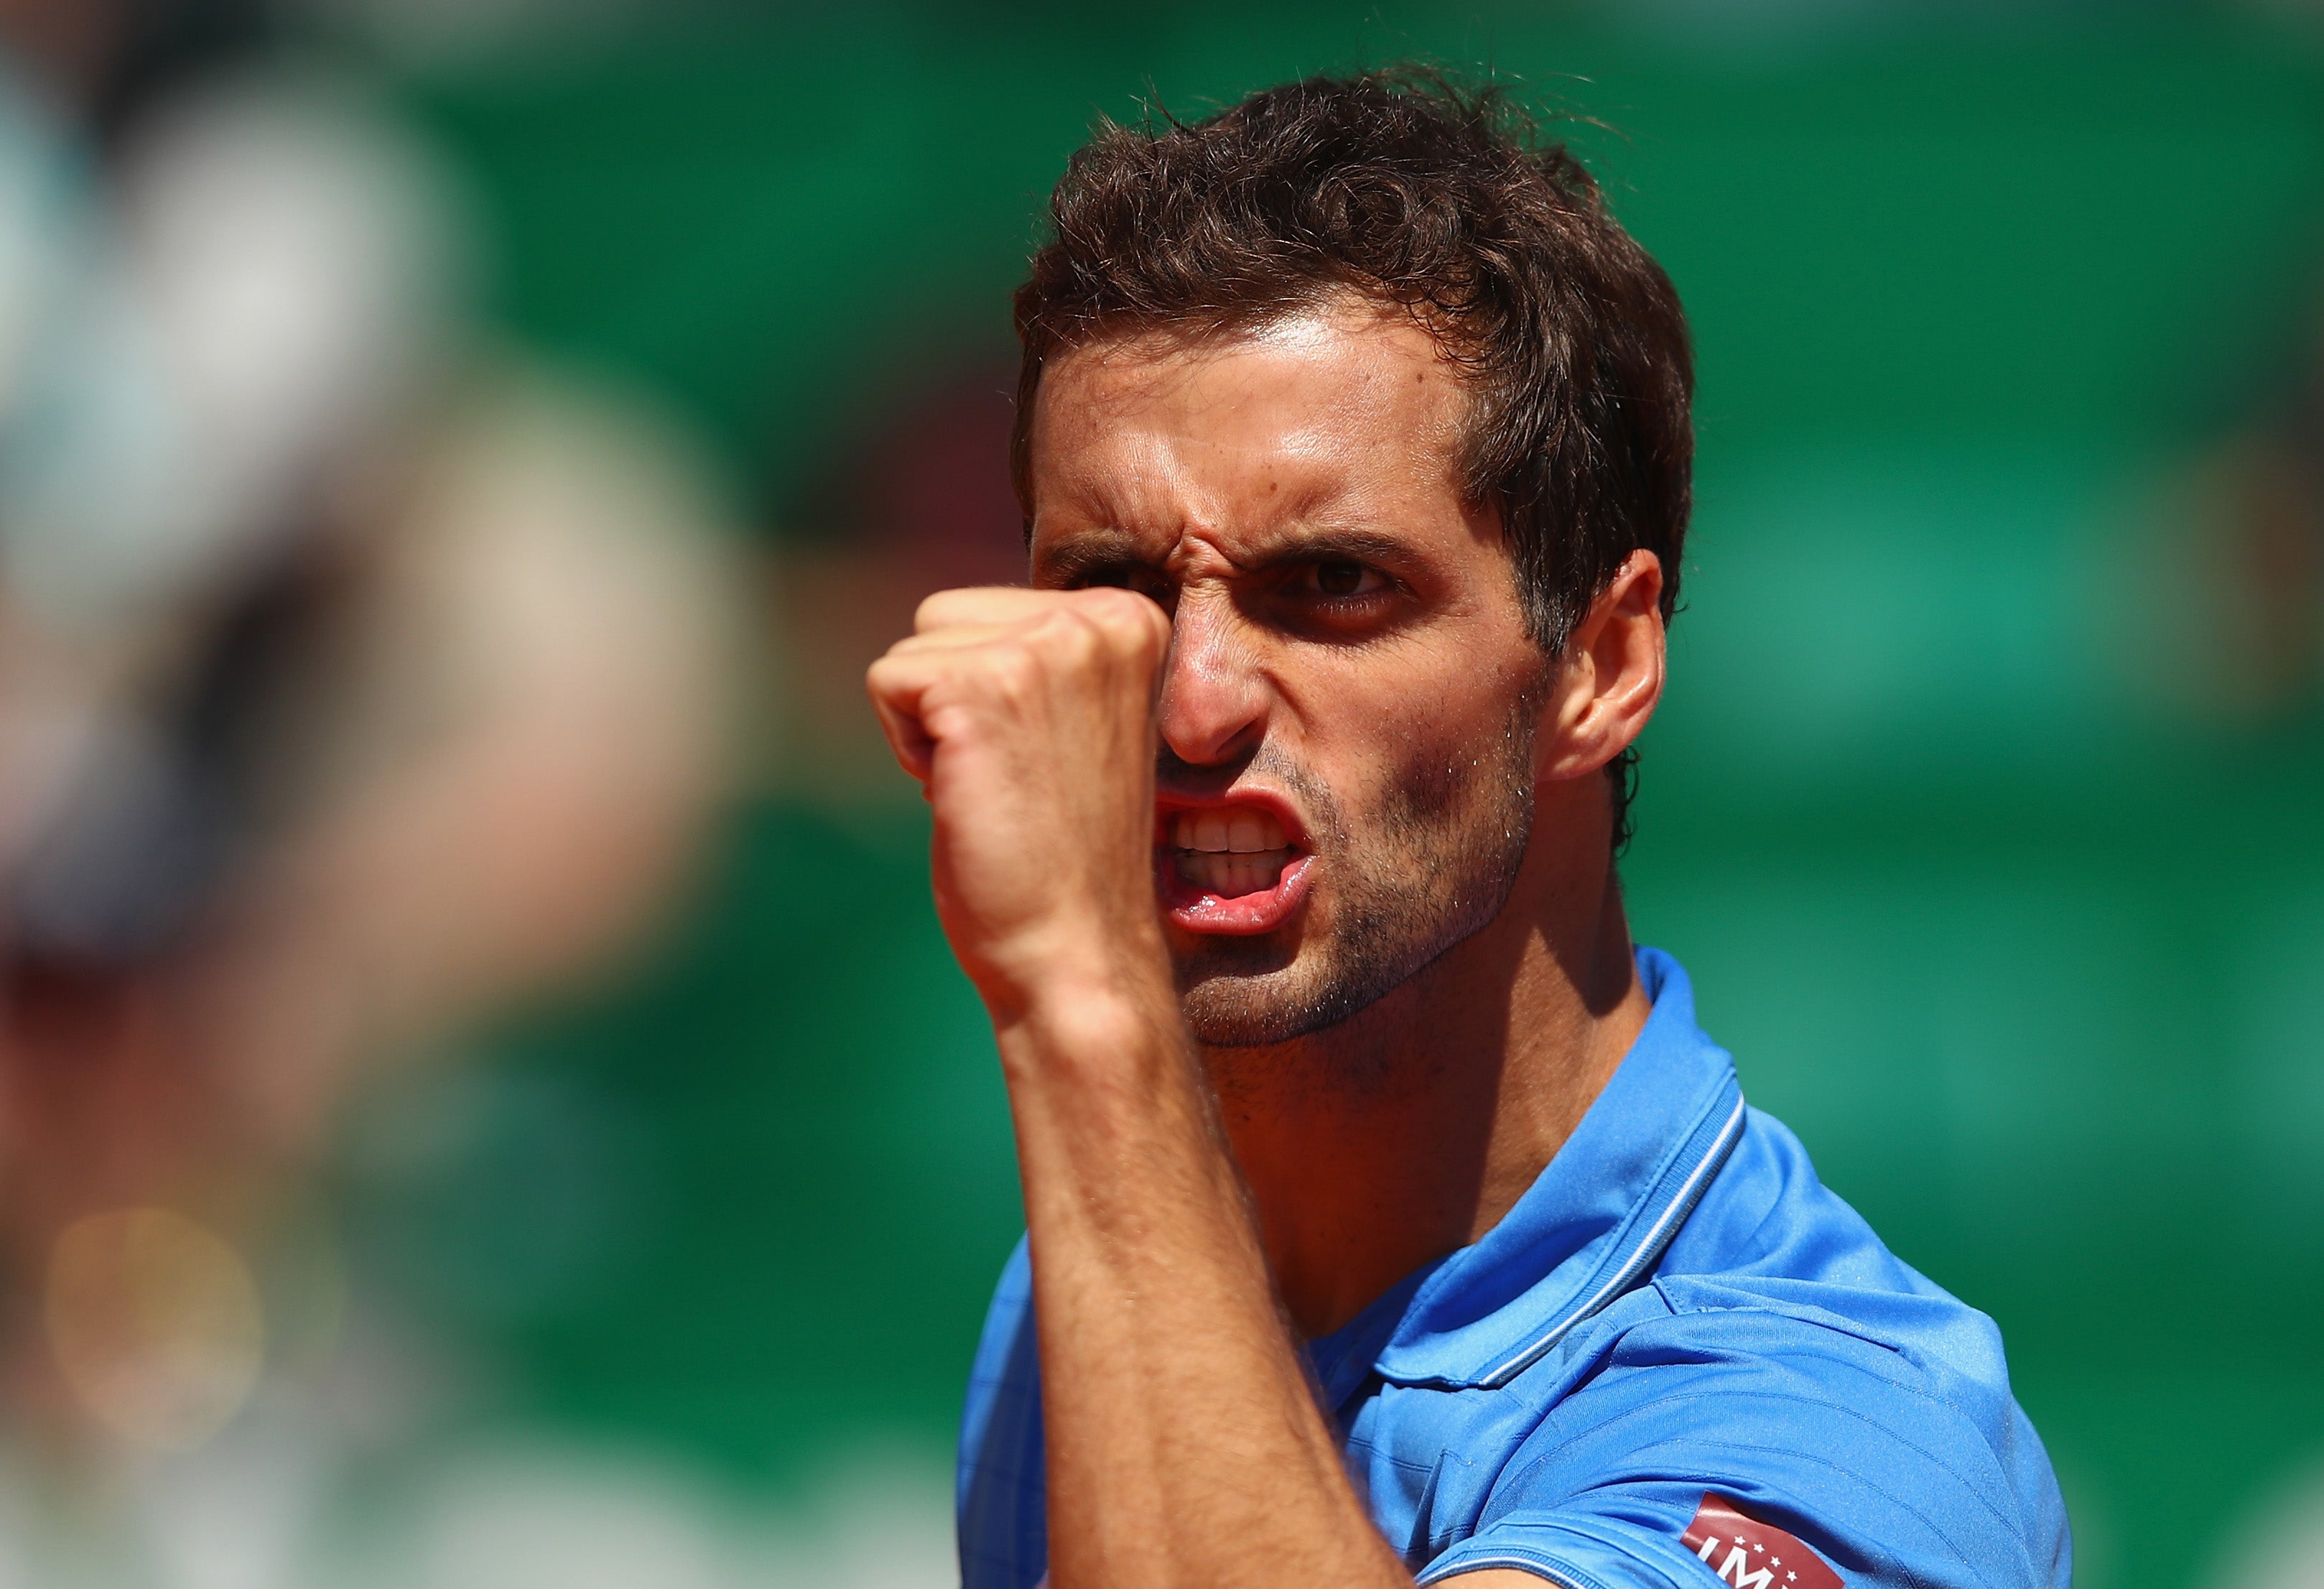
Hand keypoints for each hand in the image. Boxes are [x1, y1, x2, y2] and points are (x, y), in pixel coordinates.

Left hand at [866, 586, 1173, 1021]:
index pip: (993, 608)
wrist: (1079, 949)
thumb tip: (959, 620)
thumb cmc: (1067, 853)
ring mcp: (1046, 648)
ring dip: (928, 725)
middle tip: (1011, 777)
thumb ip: (1040, 656)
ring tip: (994, 785)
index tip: (1038, 761)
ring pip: (912, 647)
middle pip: (947, 615)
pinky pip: (885, 680)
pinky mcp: (982, 687)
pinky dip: (905, 748)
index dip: (987, 694)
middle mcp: (1101, 619)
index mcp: (1134, 621)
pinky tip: (965, 794)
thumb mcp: (1074, 719)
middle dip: (951, 699)